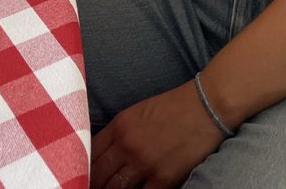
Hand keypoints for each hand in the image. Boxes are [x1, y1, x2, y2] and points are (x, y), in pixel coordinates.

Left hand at [90, 81, 225, 188]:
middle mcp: (127, 145)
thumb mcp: (139, 112)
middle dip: (93, 183)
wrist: (205, 106)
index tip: (80, 173)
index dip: (82, 165)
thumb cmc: (173, 107)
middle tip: (90, 187)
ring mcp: (144, 163)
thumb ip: (120, 131)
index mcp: (120, 125)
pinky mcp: (162, 178)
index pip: (90, 151)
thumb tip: (104, 152)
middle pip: (98, 174)